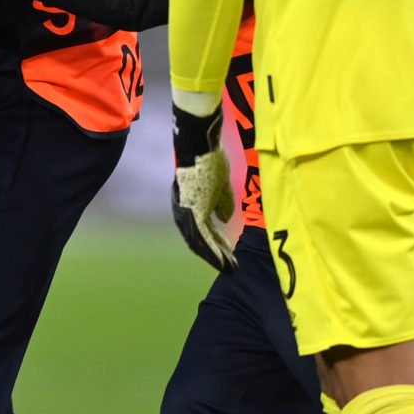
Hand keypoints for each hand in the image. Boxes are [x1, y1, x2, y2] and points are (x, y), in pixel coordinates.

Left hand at [170, 100, 236, 271]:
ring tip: (230, 268)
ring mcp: (186, 211)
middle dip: (215, 255)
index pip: (201, 229)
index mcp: (190, 204)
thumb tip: (224, 220)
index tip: (228, 253)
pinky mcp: (192, 211)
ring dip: (216, 257)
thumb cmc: (210, 159)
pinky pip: (202, 236)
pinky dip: (213, 250)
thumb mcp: (220, 184)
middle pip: (198, 239)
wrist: (200, 145)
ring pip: (200, 242)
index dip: (215, 243)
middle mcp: (183, 211)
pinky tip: (224, 260)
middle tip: (230, 268)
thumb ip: (222, 202)